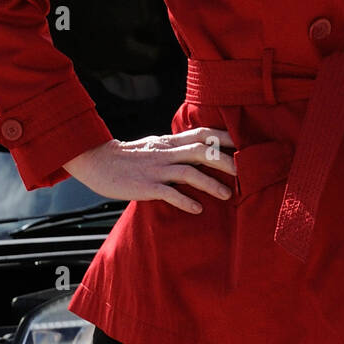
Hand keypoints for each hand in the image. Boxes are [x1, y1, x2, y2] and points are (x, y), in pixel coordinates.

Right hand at [63, 126, 235, 213]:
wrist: (98, 162)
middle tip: (244, 172)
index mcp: (169, 142)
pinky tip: (197, 209)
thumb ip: (175, 147)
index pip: (201, 133)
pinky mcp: (146, 186)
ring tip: (227, 195)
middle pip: (201, 151)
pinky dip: (185, 201)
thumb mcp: (155, 146)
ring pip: (189, 172)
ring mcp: (156, 169)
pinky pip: (169, 193)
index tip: (244, 143)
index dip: (223, 137)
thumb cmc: (129, 157)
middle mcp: (166, 152)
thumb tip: (198, 149)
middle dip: (224, 160)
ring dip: (210, 184)